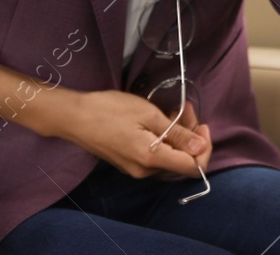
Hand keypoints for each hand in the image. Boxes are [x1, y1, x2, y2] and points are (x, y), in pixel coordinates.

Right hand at [57, 88, 211, 179]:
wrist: (74, 117)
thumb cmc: (110, 110)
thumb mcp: (149, 114)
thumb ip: (177, 133)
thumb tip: (201, 148)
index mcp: (152, 160)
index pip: (193, 167)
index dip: (204, 148)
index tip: (202, 125)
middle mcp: (145, 171)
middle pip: (182, 162)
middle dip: (191, 136)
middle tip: (187, 108)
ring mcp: (135, 169)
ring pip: (169, 157)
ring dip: (178, 135)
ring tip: (174, 110)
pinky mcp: (129, 163)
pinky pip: (155, 156)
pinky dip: (164, 139)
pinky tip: (160, 120)